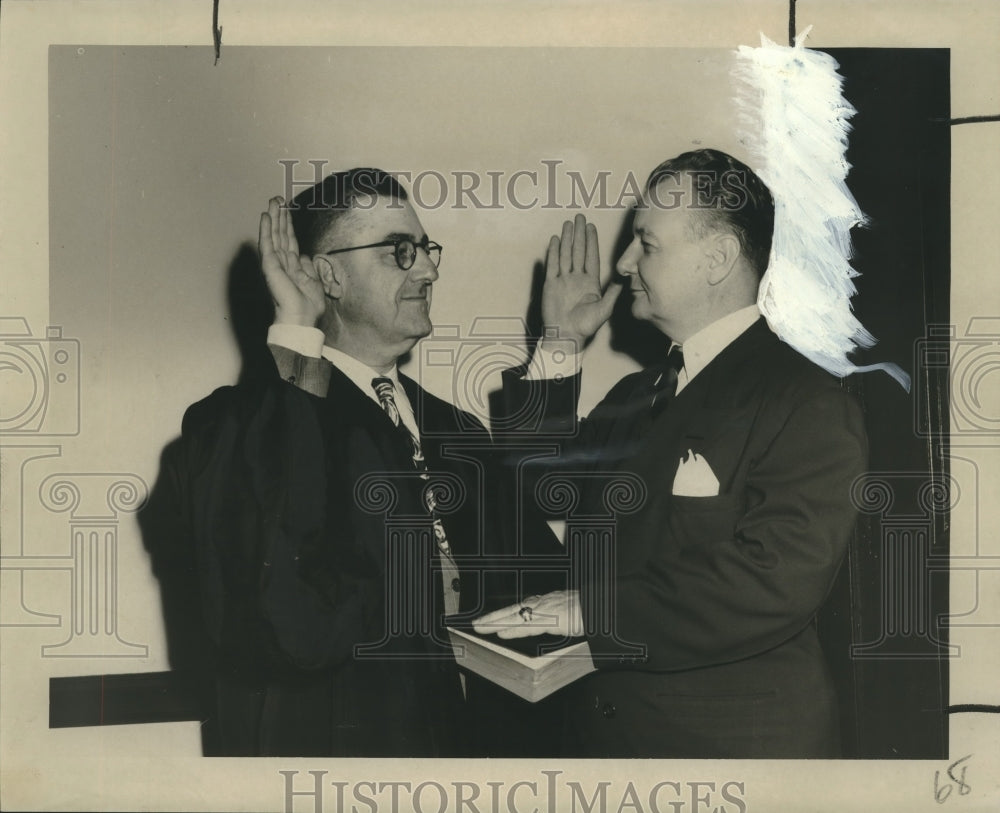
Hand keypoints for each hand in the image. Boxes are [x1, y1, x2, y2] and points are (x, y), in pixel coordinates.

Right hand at [258, 196, 326, 326]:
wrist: (301, 318)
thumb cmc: (308, 306)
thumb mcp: (313, 282)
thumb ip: (307, 267)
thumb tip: (303, 255)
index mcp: (292, 267)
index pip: (290, 241)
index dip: (288, 225)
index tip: (287, 210)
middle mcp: (282, 263)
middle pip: (281, 234)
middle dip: (280, 216)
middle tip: (278, 198)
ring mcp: (275, 263)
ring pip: (273, 235)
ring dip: (273, 217)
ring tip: (273, 201)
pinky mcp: (270, 265)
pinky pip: (267, 243)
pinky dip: (266, 229)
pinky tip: (266, 216)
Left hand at [472, 590, 583, 639]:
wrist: (604, 604)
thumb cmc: (591, 608)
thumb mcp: (571, 613)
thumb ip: (560, 618)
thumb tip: (558, 622)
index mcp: (547, 602)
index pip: (521, 608)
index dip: (504, 614)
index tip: (492, 619)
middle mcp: (544, 603)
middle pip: (513, 610)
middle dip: (493, 617)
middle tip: (476, 624)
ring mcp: (546, 610)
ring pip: (516, 616)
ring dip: (496, 622)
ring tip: (480, 627)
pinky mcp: (552, 619)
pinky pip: (528, 625)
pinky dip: (514, 629)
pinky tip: (502, 633)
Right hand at [540, 214, 622, 351]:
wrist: (566, 336)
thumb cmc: (585, 326)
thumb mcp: (604, 309)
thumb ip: (613, 292)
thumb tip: (625, 276)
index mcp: (590, 282)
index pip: (591, 256)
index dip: (591, 241)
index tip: (591, 227)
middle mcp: (576, 278)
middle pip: (578, 251)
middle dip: (579, 234)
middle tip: (579, 217)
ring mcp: (563, 280)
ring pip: (565, 254)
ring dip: (567, 239)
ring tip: (568, 224)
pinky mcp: (550, 284)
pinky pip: (552, 265)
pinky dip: (553, 252)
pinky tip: (555, 240)